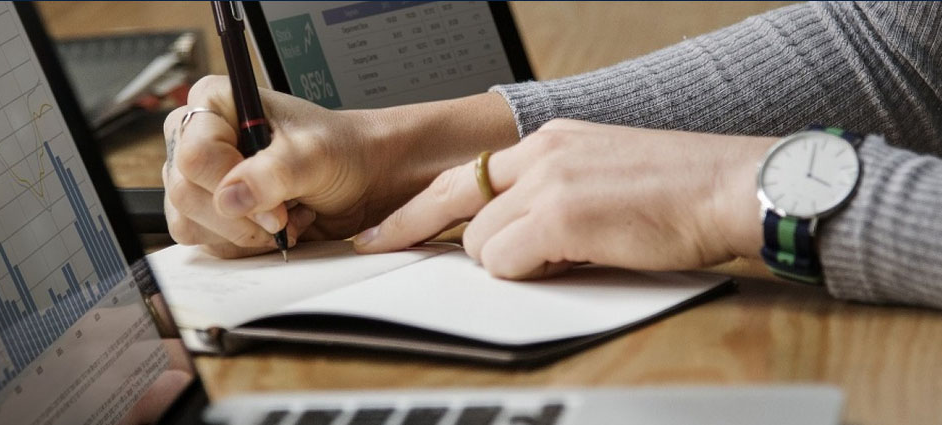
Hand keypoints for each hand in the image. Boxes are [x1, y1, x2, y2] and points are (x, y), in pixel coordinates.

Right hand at [162, 76, 516, 257]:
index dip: (231, 186)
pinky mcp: (210, 211)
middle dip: (240, 216)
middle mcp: (198, 137)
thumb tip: (231, 197)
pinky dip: (243, 244)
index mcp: (215, 103)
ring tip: (284, 215)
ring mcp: (200, 178)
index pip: (194, 154)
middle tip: (284, 215)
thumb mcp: (314, 155)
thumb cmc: (341, 151)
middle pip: (185, 192)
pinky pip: (205, 241)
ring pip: (189, 222)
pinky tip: (275, 226)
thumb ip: (273, 174)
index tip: (275, 204)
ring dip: (243, 232)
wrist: (362, 179)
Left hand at [355, 119, 776, 278]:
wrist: (733, 186)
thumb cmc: (682, 190)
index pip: (467, 172)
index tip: (387, 226)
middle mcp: (542, 152)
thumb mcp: (603, 172)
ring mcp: (549, 182)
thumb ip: (553, 192)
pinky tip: (570, 261)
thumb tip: (518, 232)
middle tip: (380, 247)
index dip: (420, 205)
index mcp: (551, 140)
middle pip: (455, 200)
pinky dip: (527, 273)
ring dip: (507, 260)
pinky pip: (505, 261)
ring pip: (480, 240)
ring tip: (561, 256)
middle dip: (419, 230)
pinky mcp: (562, 215)